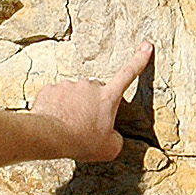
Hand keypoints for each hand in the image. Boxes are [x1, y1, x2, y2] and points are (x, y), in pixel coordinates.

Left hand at [29, 41, 154, 162]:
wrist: (49, 136)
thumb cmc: (81, 142)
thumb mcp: (109, 149)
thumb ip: (116, 139)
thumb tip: (113, 136)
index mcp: (108, 97)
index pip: (128, 75)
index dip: (139, 60)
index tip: (146, 46)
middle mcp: (89, 86)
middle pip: (96, 91)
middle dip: (93, 103)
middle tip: (86, 124)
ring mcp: (69, 86)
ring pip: (74, 94)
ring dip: (73, 106)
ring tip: (68, 126)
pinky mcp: (51, 89)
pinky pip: (56, 97)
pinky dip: (56, 107)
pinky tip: (54, 121)